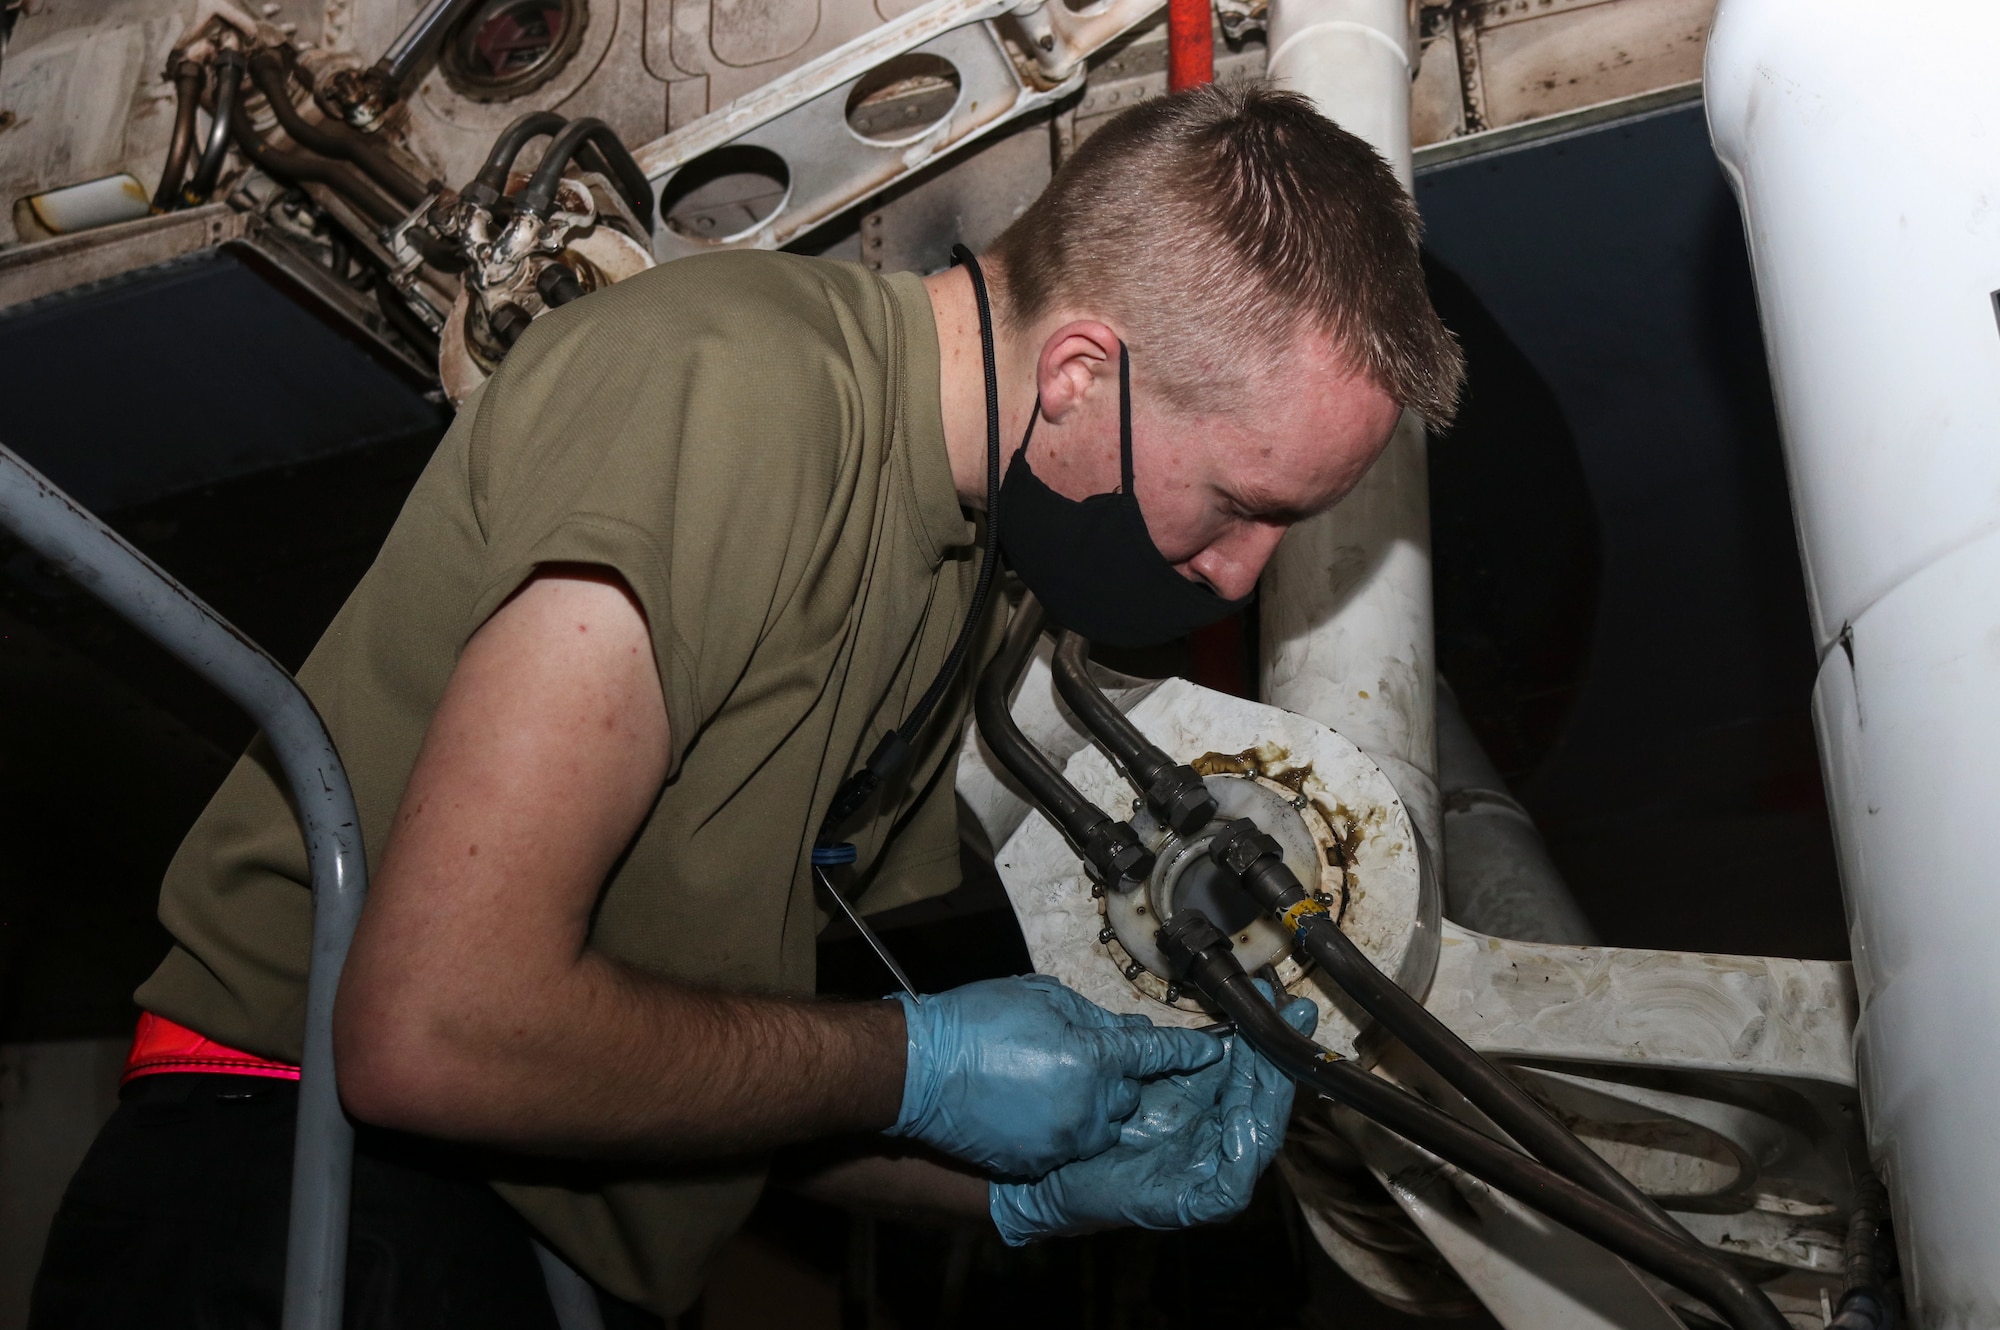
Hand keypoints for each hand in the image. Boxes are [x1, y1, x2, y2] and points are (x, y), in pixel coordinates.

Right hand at [887, 976, 1223, 1178]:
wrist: (917, 1072)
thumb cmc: (975, 1025)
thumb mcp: (1041, 998)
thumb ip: (1093, 1017)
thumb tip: (1127, 1031)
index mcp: (1094, 1057)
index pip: (1158, 1052)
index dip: (1188, 1050)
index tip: (1213, 1051)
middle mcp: (1090, 1104)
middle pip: (1130, 1092)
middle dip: (1116, 1074)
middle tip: (1078, 1052)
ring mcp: (1066, 1137)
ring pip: (1104, 1120)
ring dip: (1090, 1100)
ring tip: (1047, 1076)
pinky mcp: (1041, 1159)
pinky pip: (1072, 1141)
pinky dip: (1062, 1123)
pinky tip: (1030, 1101)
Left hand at [987, 984, 1318, 1242]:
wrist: (1044, 1172)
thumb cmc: (1088, 1125)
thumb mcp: (1132, 1077)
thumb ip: (1169, 1053)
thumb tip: (1202, 1022)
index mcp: (1203, 1108)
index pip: (1249, 1075)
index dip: (1266, 1040)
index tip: (1276, 1002)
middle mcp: (1211, 1141)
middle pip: (1262, 1105)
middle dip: (1278, 1061)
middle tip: (1292, 1020)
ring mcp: (1201, 1175)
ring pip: (1257, 1143)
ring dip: (1268, 1101)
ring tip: (1268, 1064)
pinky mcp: (1182, 1205)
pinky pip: (1226, 1192)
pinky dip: (1240, 1162)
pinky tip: (1240, 1127)